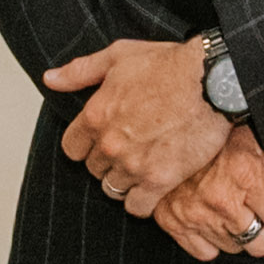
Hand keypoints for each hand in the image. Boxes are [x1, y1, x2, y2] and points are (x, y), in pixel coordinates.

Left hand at [43, 36, 232, 215]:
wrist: (213, 81)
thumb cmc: (170, 65)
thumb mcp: (119, 56)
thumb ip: (80, 71)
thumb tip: (50, 79)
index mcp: (96, 115)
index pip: (72, 149)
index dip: (87, 146)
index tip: (103, 141)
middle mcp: (110, 144)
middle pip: (94, 170)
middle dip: (108, 161)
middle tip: (130, 150)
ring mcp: (134, 165)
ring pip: (113, 189)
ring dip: (125, 181)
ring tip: (143, 166)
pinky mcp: (160, 180)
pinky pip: (137, 207)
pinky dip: (143, 201)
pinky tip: (153, 186)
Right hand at [147, 132, 263, 262]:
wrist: (162, 132)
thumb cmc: (213, 136)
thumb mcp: (255, 142)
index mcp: (246, 175)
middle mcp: (221, 199)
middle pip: (263, 245)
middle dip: (262, 229)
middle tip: (251, 208)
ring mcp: (196, 215)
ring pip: (235, 249)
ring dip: (235, 233)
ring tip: (226, 207)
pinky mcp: (174, 225)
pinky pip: (206, 254)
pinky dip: (209, 239)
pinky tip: (208, 217)